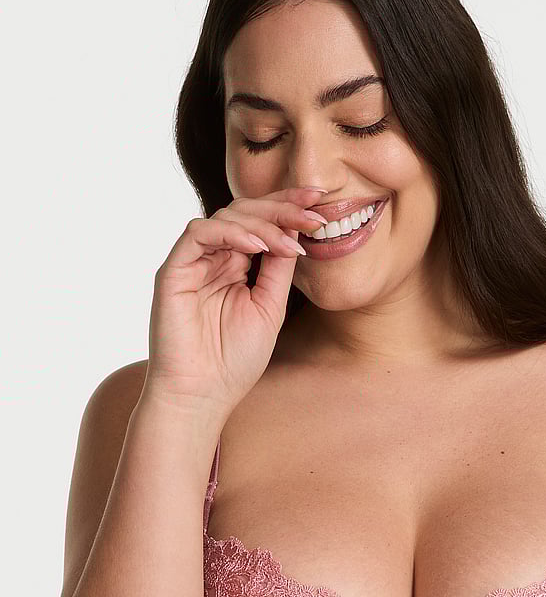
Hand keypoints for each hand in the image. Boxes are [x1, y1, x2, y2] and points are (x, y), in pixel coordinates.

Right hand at [143, 187, 326, 418]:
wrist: (202, 395)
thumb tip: (296, 231)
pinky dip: (231, 233)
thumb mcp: (270, 307)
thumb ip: (279, 269)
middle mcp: (213, 258)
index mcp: (235, 265)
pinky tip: (258, 245)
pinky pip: (199, 233)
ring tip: (290, 240)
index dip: (289, 207)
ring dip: (263, 222)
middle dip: (283, 208)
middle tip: (314, 214)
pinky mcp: (173, 270)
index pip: (262, 223)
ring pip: (225, 216)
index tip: (321, 202)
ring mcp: (193, 262)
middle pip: (246, 212)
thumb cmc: (233, 360)